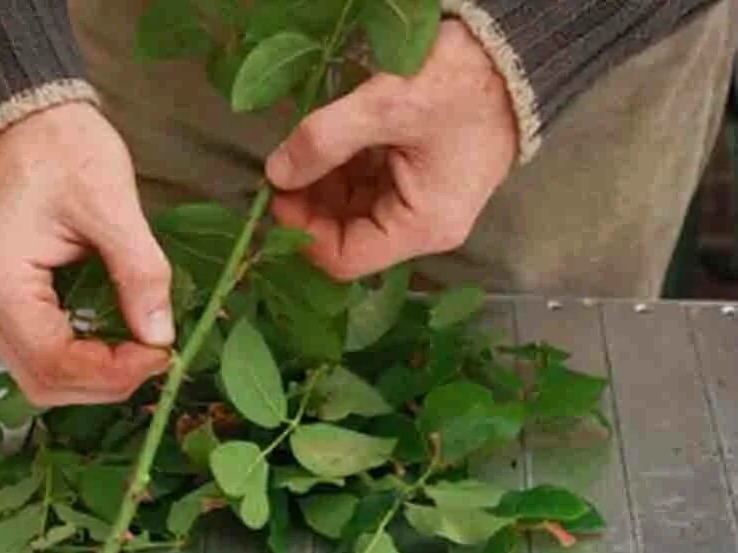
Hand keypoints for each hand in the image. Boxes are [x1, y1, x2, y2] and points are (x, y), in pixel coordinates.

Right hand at [0, 102, 172, 406]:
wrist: (26, 117)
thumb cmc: (63, 149)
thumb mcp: (113, 205)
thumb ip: (140, 274)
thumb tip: (161, 337)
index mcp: (1, 282)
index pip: (56, 362)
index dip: (115, 373)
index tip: (163, 354)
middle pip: (45, 382)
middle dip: (107, 382)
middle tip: (156, 357)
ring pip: (41, 377)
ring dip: (95, 379)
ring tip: (141, 354)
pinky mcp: (4, 301)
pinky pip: (40, 354)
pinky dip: (82, 361)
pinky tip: (116, 343)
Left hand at [265, 21, 516, 280]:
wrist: (515, 53)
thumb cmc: (461, 84)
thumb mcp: (387, 105)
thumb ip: (325, 140)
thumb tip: (276, 173)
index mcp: (421, 227)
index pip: (344, 258)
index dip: (303, 234)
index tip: (276, 195)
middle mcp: (420, 228)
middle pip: (347, 237)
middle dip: (310, 207)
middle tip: (282, 168)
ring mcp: (419, 205)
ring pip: (353, 212)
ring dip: (322, 187)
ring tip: (302, 149)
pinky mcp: (417, 181)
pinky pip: (368, 188)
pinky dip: (341, 171)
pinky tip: (326, 144)